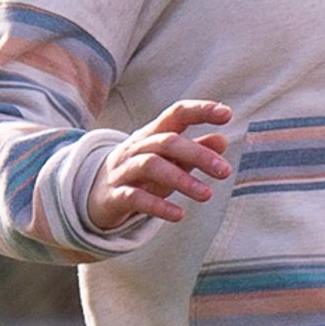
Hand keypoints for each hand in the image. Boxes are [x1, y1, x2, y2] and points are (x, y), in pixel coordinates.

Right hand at [84, 99, 232, 233]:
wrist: (96, 196)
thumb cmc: (143, 175)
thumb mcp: (170, 160)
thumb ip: (195, 151)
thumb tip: (222, 140)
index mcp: (153, 134)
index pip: (176, 114)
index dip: (200, 110)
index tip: (227, 114)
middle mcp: (136, 147)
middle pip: (167, 142)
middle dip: (198, 154)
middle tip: (225, 171)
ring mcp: (123, 171)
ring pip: (150, 166)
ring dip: (181, 180)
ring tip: (207, 195)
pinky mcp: (114, 196)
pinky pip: (134, 198)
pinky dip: (157, 206)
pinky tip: (178, 215)